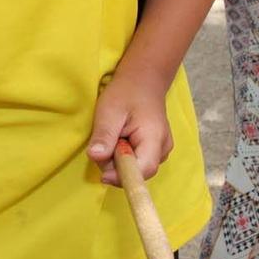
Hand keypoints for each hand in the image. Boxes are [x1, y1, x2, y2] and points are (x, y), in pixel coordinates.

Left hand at [86, 72, 173, 186]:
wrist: (142, 82)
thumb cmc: (126, 93)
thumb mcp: (109, 111)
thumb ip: (104, 135)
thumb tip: (95, 157)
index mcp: (154, 138)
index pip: (144, 169)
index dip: (123, 177)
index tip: (102, 175)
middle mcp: (163, 149)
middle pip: (138, 172)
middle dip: (116, 166)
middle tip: (104, 144)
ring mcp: (161, 152)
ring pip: (135, 169)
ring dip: (118, 161)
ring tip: (113, 138)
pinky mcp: (155, 152)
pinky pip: (136, 163)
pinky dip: (123, 157)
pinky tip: (119, 141)